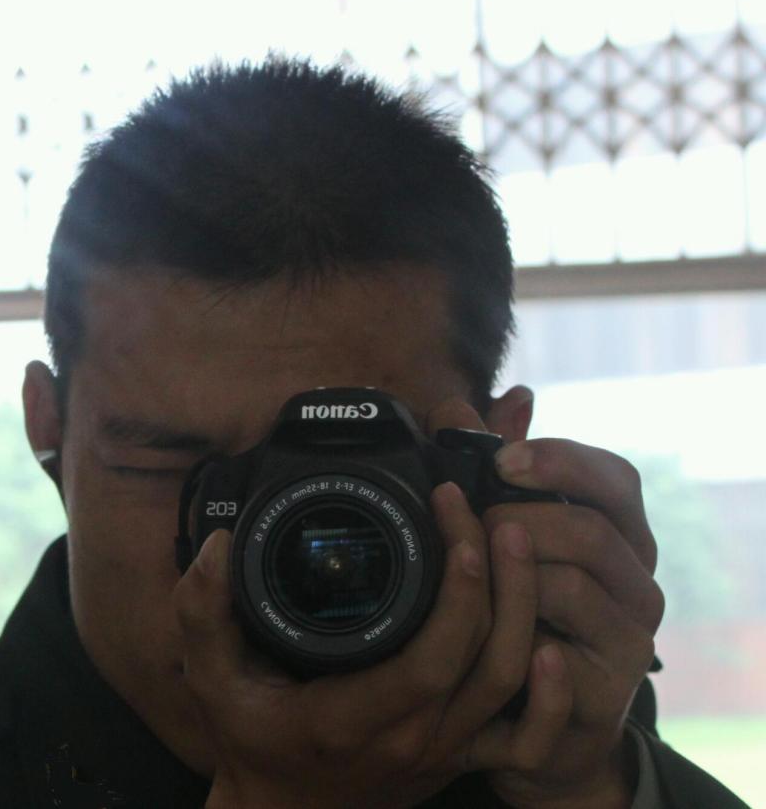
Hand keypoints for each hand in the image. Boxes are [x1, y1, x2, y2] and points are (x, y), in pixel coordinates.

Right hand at [173, 479, 571, 808]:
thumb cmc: (252, 742)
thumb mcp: (211, 679)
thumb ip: (202, 613)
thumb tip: (218, 549)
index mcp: (356, 716)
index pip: (432, 655)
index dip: (459, 585)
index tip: (452, 519)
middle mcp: (413, 737)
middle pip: (488, 657)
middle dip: (500, 577)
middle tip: (487, 514)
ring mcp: (444, 751)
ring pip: (512, 683)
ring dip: (525, 609)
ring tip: (515, 542)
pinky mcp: (459, 756)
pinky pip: (525, 737)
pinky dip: (552, 697)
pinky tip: (553, 644)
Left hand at [483, 437, 664, 807]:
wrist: (538, 710)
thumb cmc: (524, 602)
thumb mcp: (516, 530)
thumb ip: (509, 464)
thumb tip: (513, 395)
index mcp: (620, 533)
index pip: (614, 478)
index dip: (559, 460)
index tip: (501, 459)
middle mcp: (636, 581)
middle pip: (588, 530)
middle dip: (516, 519)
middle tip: (470, 525)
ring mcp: (627, 639)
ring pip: (572, 588)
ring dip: (508, 577)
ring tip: (471, 577)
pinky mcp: (606, 694)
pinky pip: (563, 663)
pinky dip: (530, 649)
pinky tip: (509, 640)